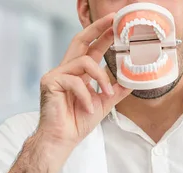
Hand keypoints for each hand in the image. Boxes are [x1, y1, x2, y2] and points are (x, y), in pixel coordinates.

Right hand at [37, 13, 131, 147]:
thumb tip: (133, 80)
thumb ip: (116, 89)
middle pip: (81, 40)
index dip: (103, 35)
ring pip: (84, 62)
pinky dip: (86, 96)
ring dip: (100, 77)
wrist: (63, 139)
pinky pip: (75, 82)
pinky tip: (88, 108)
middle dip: (97, 29)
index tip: (116, 25)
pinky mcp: (50, 82)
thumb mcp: (104, 103)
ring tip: (106, 94)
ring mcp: (56, 74)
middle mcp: (66, 70)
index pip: (91, 48)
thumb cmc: (77, 122)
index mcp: (78, 73)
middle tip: (113, 22)